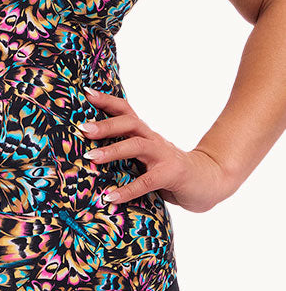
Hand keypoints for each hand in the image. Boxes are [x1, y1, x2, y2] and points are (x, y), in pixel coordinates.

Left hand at [80, 87, 233, 212]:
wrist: (207, 181)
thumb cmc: (168, 170)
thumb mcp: (146, 157)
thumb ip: (126, 153)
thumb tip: (89, 155)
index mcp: (145, 133)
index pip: (126, 110)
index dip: (107, 100)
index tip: (87, 93)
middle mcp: (153, 139)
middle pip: (129, 123)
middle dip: (105, 124)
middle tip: (83, 129)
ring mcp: (163, 156)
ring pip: (137, 145)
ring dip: (112, 150)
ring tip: (91, 158)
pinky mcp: (171, 175)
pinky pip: (147, 181)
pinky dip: (127, 190)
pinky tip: (110, 197)